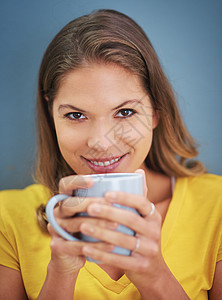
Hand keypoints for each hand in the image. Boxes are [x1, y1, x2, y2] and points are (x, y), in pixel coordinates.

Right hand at [47, 175, 114, 274]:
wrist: (76, 256)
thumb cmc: (93, 227)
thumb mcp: (101, 210)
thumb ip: (118, 193)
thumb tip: (139, 171)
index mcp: (66, 199)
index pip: (65, 184)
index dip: (77, 181)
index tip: (93, 181)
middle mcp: (58, 212)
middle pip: (70, 204)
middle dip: (91, 204)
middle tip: (112, 207)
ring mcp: (56, 229)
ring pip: (76, 224)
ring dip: (98, 224)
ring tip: (117, 225)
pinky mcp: (58, 247)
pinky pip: (77, 245)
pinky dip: (96, 246)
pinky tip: (112, 246)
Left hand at [79, 171, 164, 289]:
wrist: (153, 270)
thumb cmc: (142, 236)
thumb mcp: (145, 217)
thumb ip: (140, 196)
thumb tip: (138, 171)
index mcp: (153, 215)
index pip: (141, 202)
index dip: (124, 197)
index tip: (105, 194)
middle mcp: (154, 231)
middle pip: (130, 220)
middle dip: (108, 213)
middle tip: (89, 208)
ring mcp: (149, 249)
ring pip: (123, 240)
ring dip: (101, 233)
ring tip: (83, 227)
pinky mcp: (141, 266)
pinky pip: (120, 260)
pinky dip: (102, 254)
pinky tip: (86, 249)